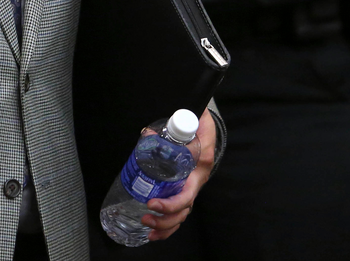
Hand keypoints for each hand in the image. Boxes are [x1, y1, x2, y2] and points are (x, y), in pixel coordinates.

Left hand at [142, 106, 215, 241]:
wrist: (204, 124)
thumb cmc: (197, 123)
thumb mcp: (190, 119)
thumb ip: (172, 125)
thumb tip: (146, 134)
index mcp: (198, 168)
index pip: (187, 194)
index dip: (171, 203)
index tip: (152, 203)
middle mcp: (196, 181)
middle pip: (184, 209)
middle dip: (165, 218)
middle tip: (145, 216)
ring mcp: (191, 185)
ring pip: (183, 214)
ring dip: (166, 226)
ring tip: (148, 228)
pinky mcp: (184, 186)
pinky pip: (179, 210)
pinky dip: (168, 223)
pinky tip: (153, 230)